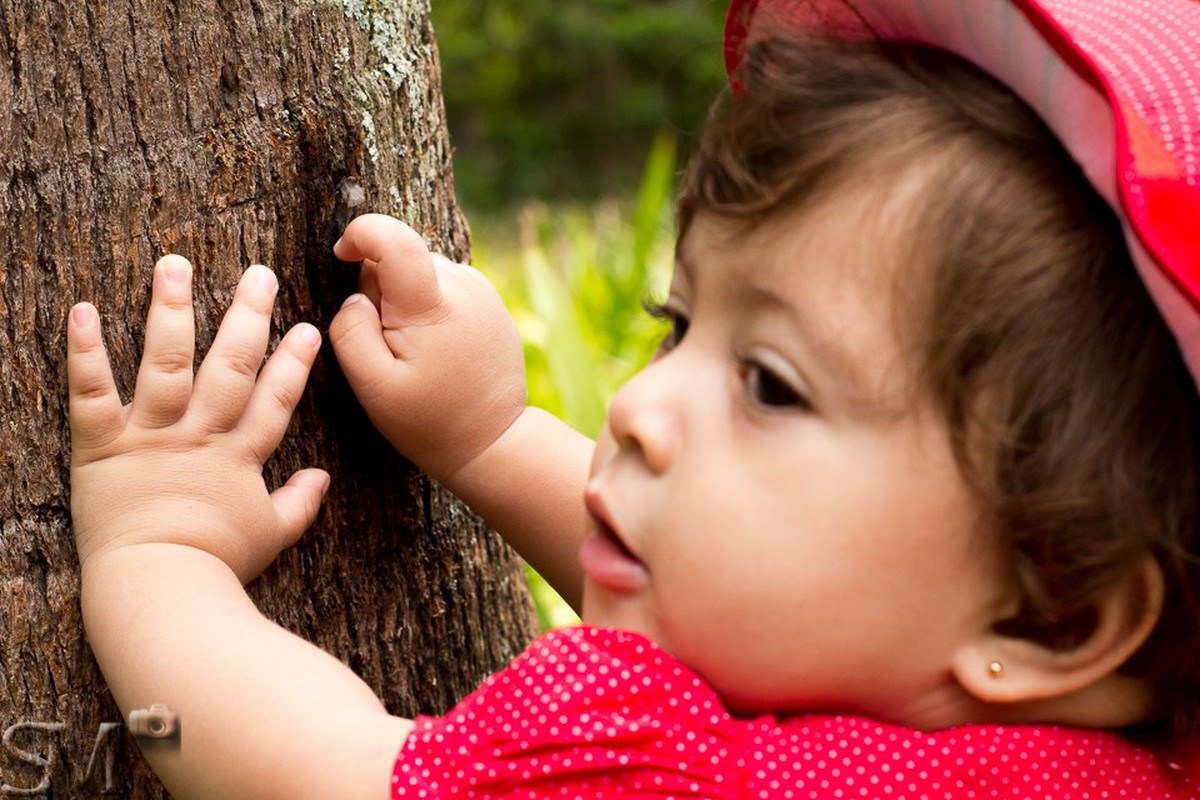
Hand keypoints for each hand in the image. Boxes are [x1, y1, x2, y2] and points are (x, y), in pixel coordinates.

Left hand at [68, 255, 327, 582]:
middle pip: (230, 366)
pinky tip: (82, 310)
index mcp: (239, 456)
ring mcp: (151, 437)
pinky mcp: (101, 446)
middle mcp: (199, 436)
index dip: (294, 362)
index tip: (309, 327)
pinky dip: (85, 352)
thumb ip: (299, 504)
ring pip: (166, 363)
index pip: (275, 399)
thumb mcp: (271, 536)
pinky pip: (92, 394)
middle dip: (247, 316)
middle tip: (260, 274)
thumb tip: (324, 479)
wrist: (161, 590)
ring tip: (174, 265)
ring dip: (170, 311)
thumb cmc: (218, 567)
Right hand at [329, 214, 526, 481]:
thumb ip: (351, 332)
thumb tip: (355, 294)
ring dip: (406, 300)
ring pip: (423, 272)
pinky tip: (436, 348)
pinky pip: (445, 286)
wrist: (493, 441)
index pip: (394, 238)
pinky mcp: (491, 302)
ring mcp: (483, 292)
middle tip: (387, 343)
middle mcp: (464, 286)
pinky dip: (429, 307)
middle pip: (403, 258)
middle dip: (381, 287)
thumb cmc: (429, 420)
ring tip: (415, 352)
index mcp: (432, 305)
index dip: (360, 234)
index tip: (341, 255)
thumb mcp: (373, 387)